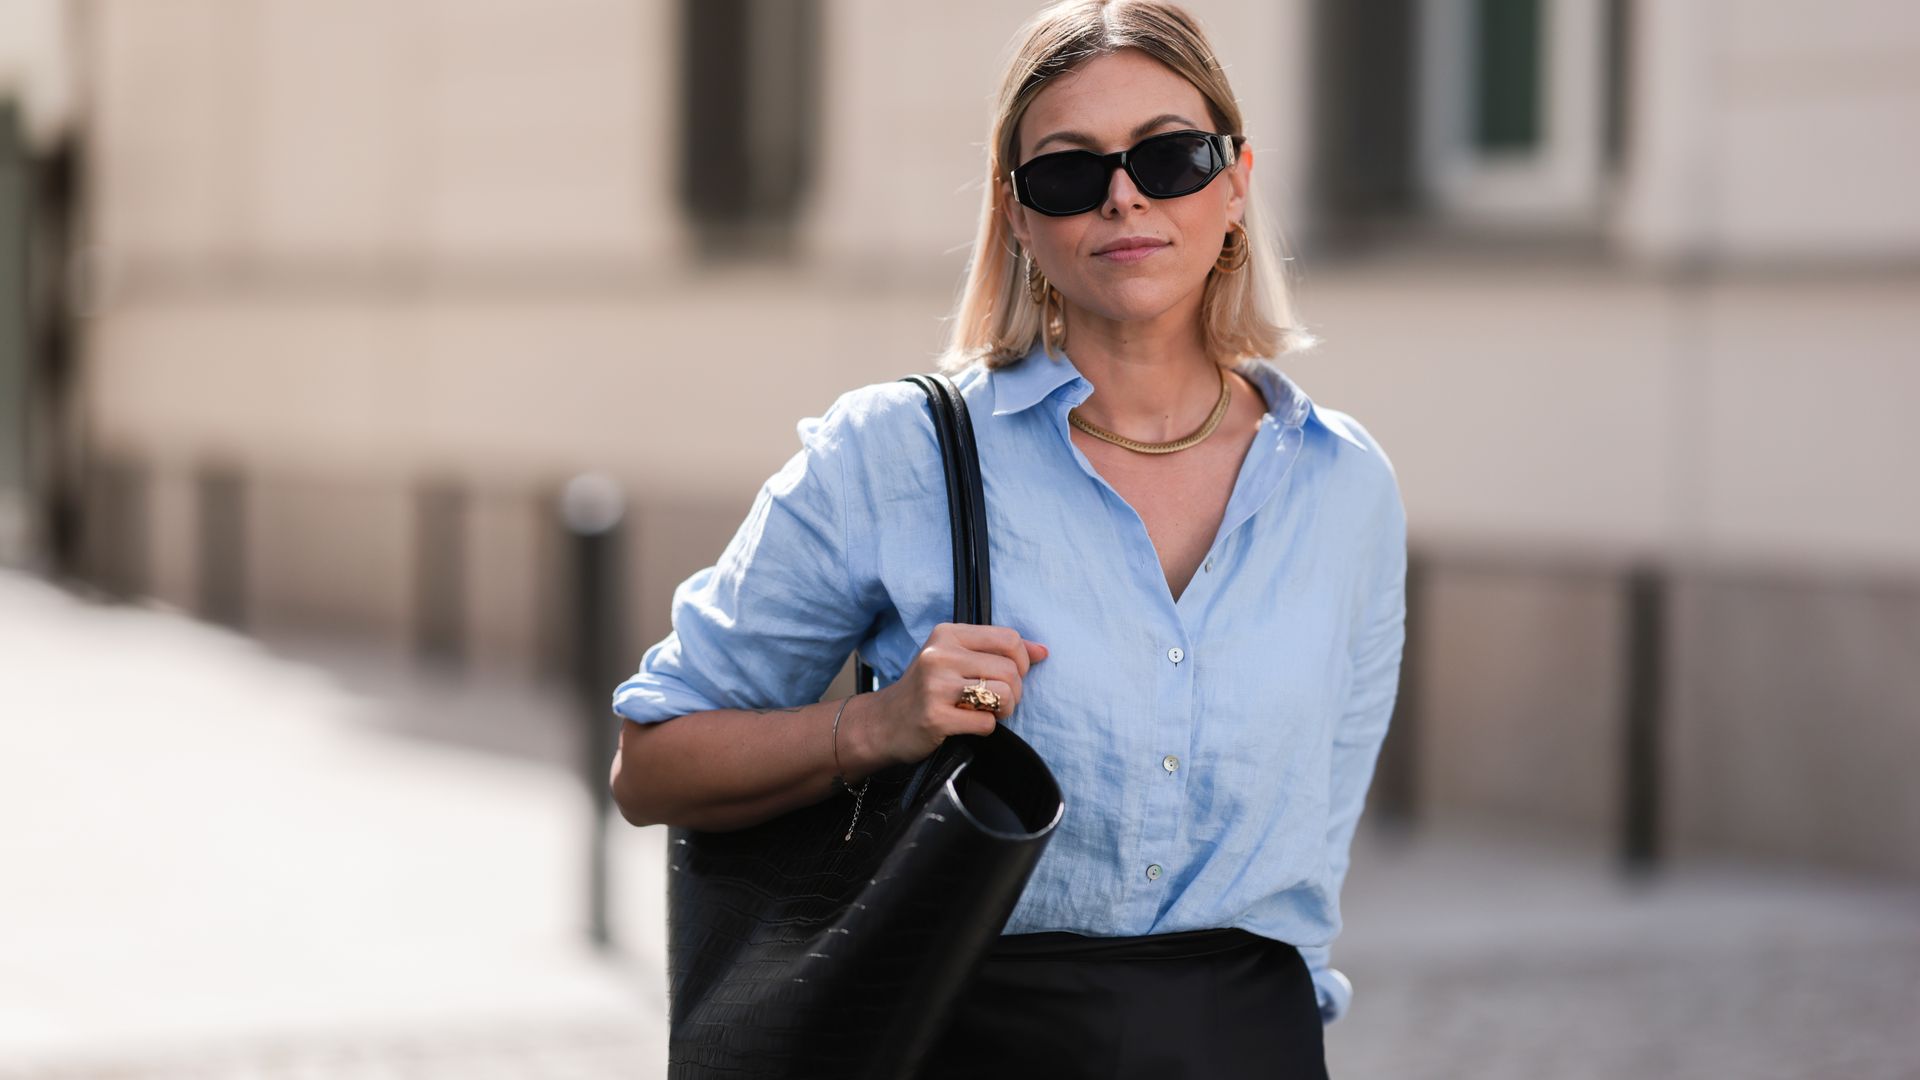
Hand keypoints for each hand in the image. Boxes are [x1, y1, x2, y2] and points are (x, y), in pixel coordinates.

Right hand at [854, 623, 1048, 767]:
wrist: (883, 723)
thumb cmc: (927, 689)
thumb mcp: (955, 658)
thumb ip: (997, 651)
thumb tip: (1043, 651)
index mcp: (947, 634)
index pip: (1009, 639)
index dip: (1022, 661)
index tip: (1011, 676)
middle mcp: (939, 655)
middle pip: (1010, 670)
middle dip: (1015, 692)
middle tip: (997, 701)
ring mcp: (935, 687)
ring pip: (1003, 694)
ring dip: (1004, 710)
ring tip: (987, 712)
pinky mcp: (935, 717)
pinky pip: (987, 723)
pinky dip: (985, 728)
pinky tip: (967, 724)